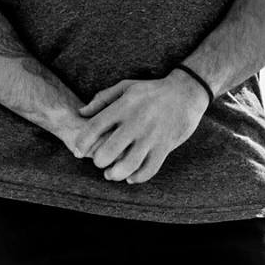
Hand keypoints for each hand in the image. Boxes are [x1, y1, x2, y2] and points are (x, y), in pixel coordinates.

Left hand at [72, 72, 209, 185]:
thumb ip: (101, 99)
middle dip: (98, 161)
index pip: (94, 127)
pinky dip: (137, 178)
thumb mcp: (125, 87)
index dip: (81, 143)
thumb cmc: (151, 90)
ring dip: (114, 174)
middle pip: (108, 151)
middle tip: (99, 161)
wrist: (186, 92)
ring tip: (110, 173)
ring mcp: (152, 136)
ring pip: (128, 165)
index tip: (78, 151)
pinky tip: (130, 176)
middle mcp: (136, 122)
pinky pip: (149, 170)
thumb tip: (80, 113)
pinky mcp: (165, 146)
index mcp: (123, 106)